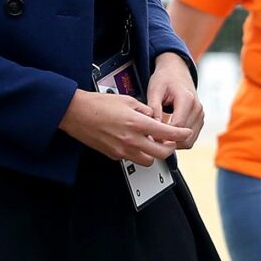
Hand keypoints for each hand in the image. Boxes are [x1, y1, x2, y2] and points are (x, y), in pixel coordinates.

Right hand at [60, 86, 192, 166]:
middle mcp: (131, 140)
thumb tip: (154, 117)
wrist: (74, 112)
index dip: (181, 134)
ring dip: (154, 153)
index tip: (186, 133)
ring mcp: (121, 150)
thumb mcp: (127, 100)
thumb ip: (145, 110)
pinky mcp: (113, 155)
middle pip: (162, 153)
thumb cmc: (97, 104)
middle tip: (170, 141)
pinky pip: (132, 158)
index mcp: (137, 124)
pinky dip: (138, 153)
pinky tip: (135, 142)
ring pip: (148, 160)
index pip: (168, 133)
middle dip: (170, 148)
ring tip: (152, 142)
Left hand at [145, 52, 203, 147]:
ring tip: (159, 138)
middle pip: (185, 136)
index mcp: (187, 99)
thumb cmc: (164, 79)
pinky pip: (192, 138)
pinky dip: (180, 141)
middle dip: (168, 141)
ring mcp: (201, 115)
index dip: (163, 134)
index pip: (177, 125)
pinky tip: (167, 135)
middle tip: (152, 139)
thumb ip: (154, 109)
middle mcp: (198, 108)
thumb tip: (152, 128)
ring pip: (190, 140)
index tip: (149, 135)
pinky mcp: (200, 120)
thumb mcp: (154, 90)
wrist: (177, 72)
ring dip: (174, 143)